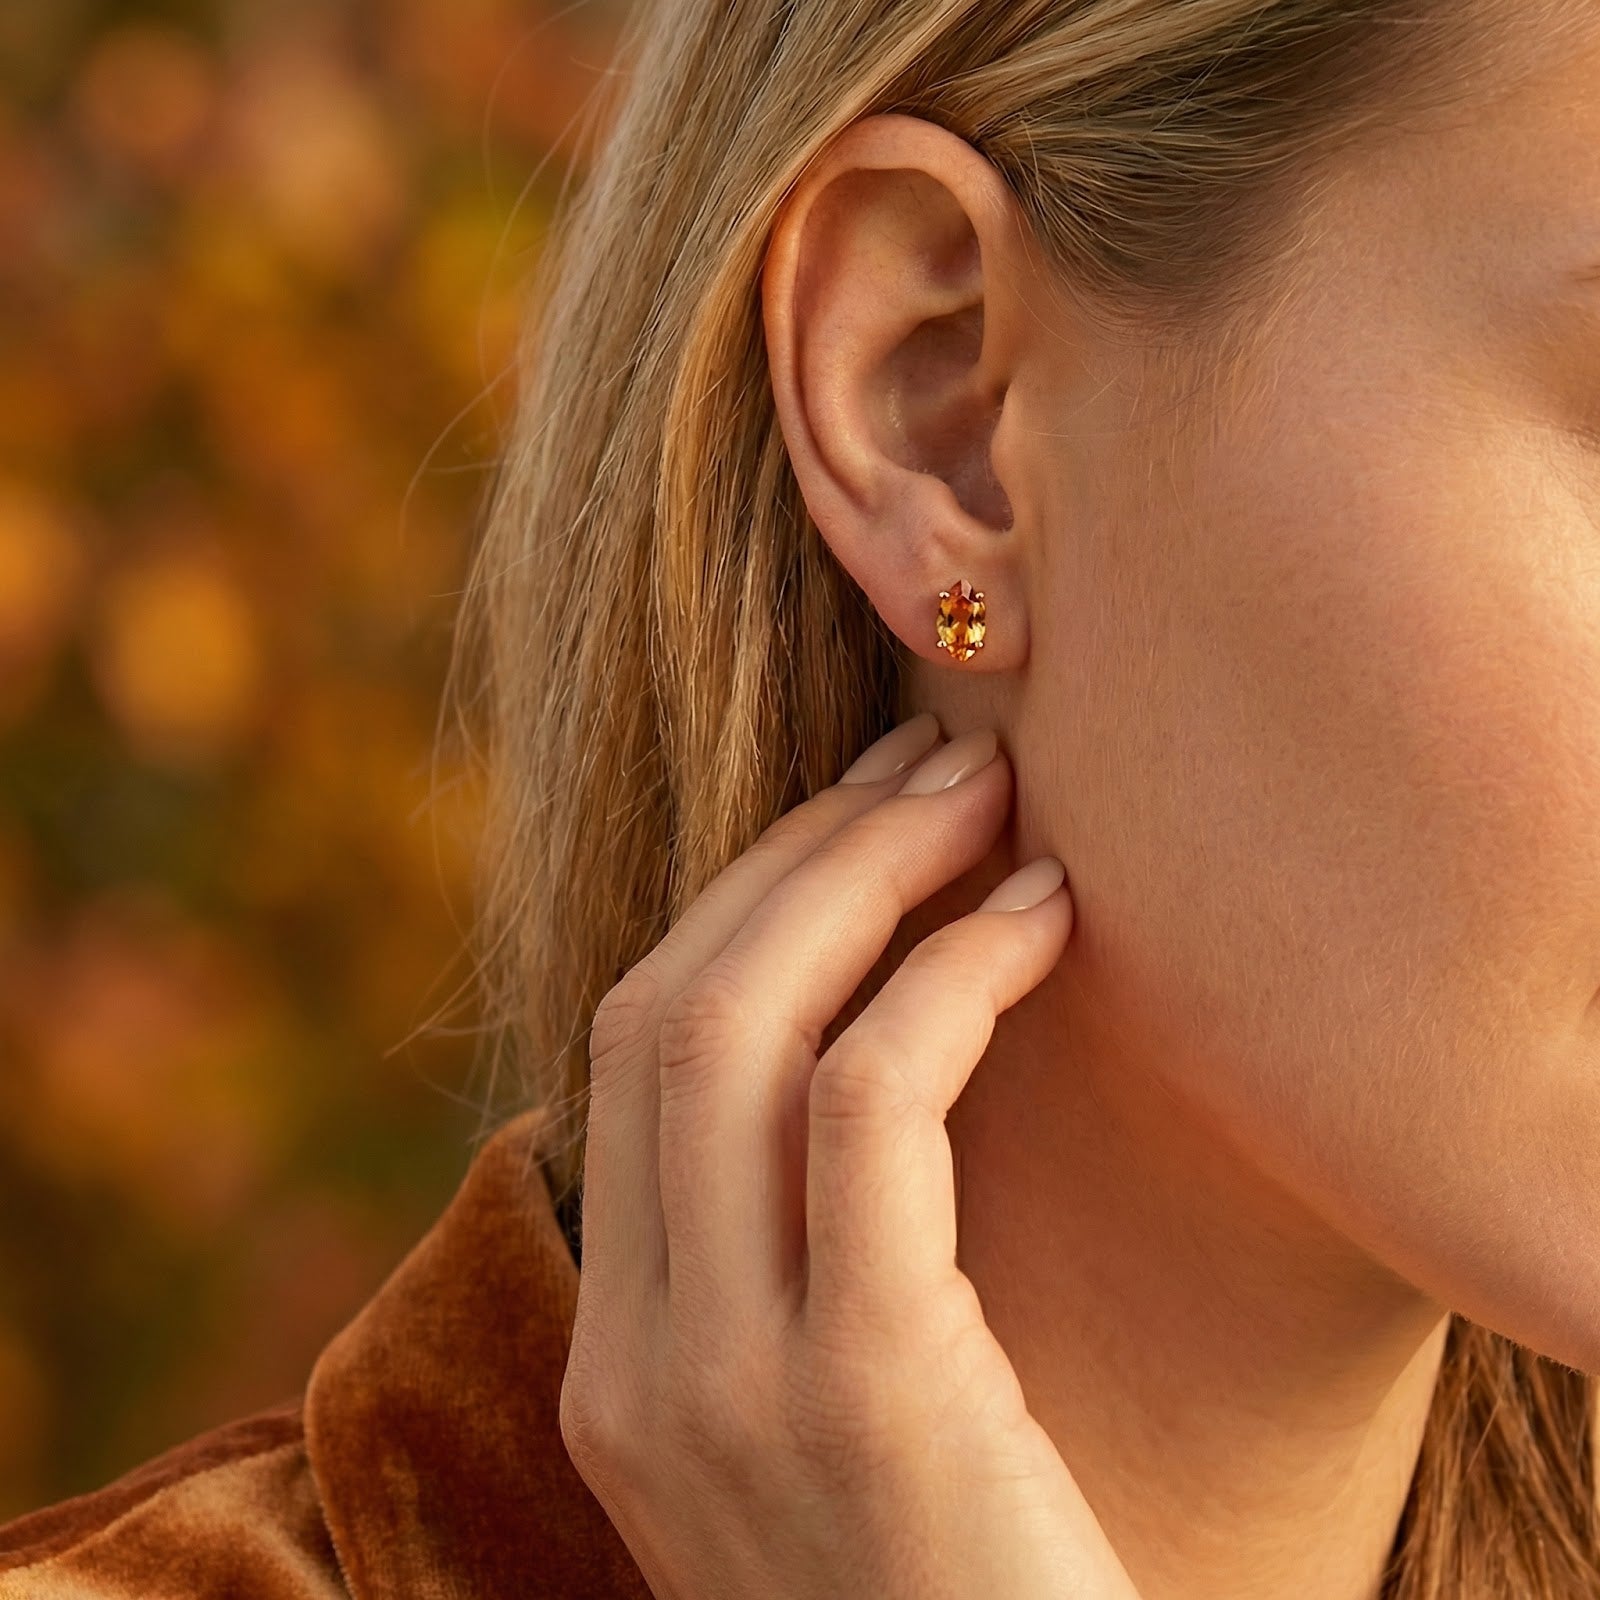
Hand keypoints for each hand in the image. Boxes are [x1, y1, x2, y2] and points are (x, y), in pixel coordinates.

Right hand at [560, 716, 1141, 1598]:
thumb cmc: (969, 1580)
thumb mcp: (840, 1412)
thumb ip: (800, 1253)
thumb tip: (860, 1034)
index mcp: (622, 1359)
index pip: (632, 1052)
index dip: (745, 903)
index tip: (860, 816)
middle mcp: (636, 1360)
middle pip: (667, 1006)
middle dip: (800, 854)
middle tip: (929, 757)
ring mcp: (722, 1380)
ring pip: (738, 1026)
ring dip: (868, 876)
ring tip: (986, 795)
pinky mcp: (859, 1387)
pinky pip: (874, 1102)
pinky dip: (952, 975)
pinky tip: (1044, 918)